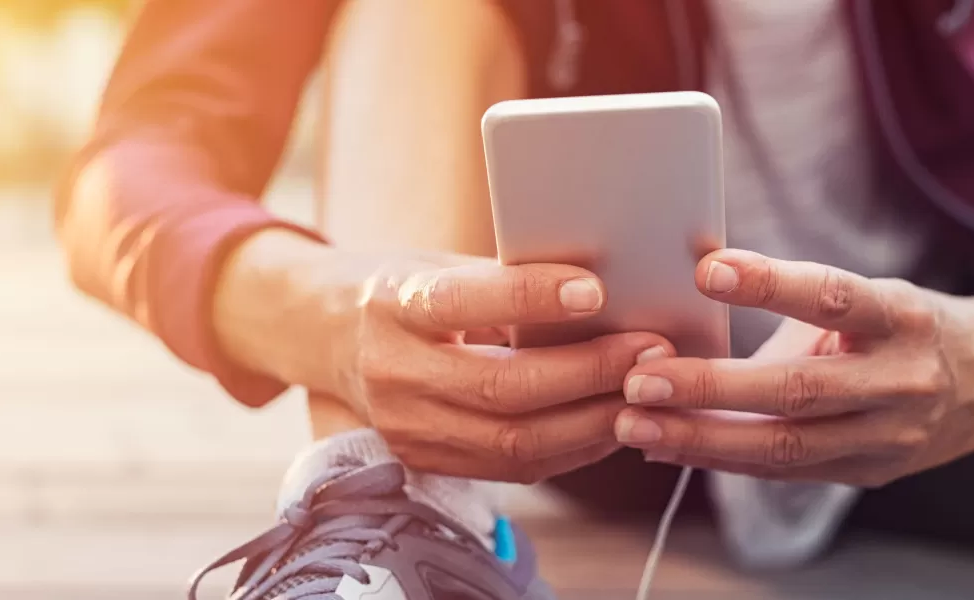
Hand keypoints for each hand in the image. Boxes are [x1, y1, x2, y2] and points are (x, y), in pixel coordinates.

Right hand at [215, 232, 672, 482]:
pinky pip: (513, 469)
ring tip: (647, 393)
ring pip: (514, 442)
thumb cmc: (400, 288)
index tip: (596, 288)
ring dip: (593, 421)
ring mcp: (406, 428)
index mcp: (391, 305)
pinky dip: (573, 449)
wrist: (322, 336)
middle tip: (651, 350)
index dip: (531, 297)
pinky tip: (614, 423)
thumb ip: (504, 280)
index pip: (462, 302)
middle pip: (501, 388)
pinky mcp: (425, 462)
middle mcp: (392, 373)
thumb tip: (601, 290)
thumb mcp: (436, 265)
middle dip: (589, 373)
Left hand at [612, 249, 973, 485]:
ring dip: (702, 439)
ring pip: (786, 446)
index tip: (708, 269)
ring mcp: (889, 437)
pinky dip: (724, 459)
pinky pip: (786, 471)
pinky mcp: (871, 473)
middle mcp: (900, 380)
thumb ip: (792, 304)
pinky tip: (670, 447)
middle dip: (711, 388)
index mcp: (899, 317)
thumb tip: (696, 294)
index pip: (832, 296)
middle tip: (641, 380)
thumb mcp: (868, 299)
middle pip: (798, 390)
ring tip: (636, 425)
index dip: (770, 284)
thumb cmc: (903, 327)